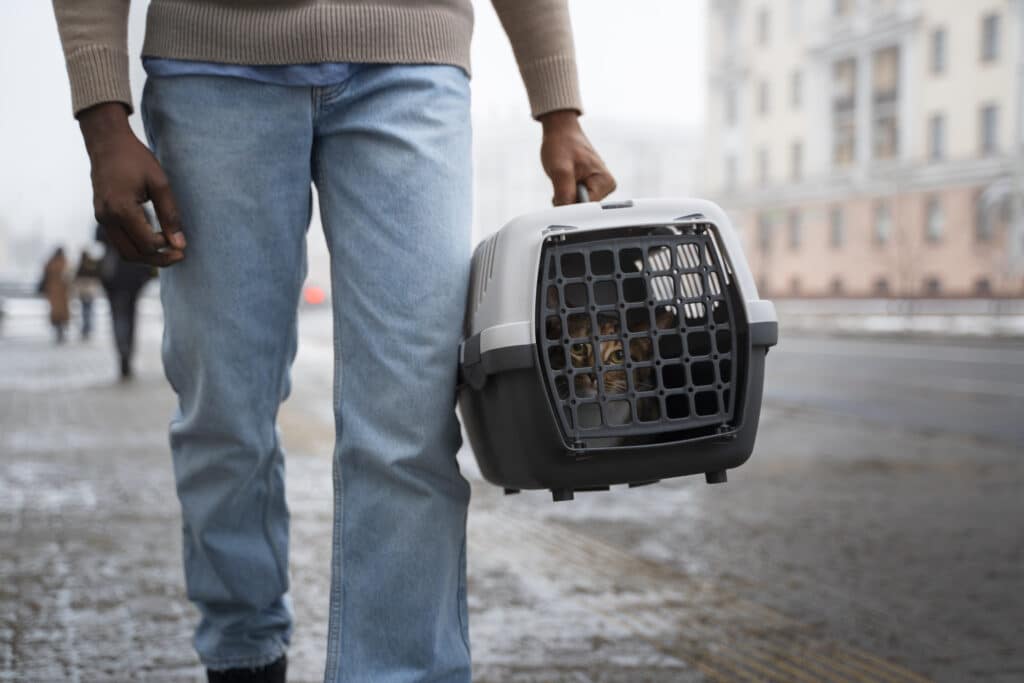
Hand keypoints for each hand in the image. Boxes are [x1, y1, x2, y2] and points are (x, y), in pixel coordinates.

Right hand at [79, 102, 185, 266]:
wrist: (107, 142)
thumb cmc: (136, 159)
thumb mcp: (160, 183)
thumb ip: (170, 215)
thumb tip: (180, 244)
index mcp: (121, 209)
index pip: (147, 244)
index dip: (167, 248)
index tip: (183, 245)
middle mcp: (107, 217)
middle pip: (133, 255)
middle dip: (158, 260)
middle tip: (179, 256)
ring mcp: (101, 218)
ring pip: (124, 252)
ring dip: (147, 256)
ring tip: (169, 250)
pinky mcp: (102, 216)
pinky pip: (119, 241)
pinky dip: (137, 246)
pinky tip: (155, 240)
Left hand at [538, 110, 615, 205]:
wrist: (561, 131)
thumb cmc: (562, 144)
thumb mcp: (560, 170)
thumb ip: (565, 194)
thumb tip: (565, 214)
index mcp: (605, 182)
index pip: (587, 208)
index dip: (570, 206)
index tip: (559, 198)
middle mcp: (606, 186)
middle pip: (583, 208)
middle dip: (567, 199)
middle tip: (561, 181)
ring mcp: (598, 187)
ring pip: (577, 205)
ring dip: (565, 195)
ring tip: (564, 176)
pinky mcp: (590, 187)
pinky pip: (575, 199)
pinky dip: (566, 193)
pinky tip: (565, 179)